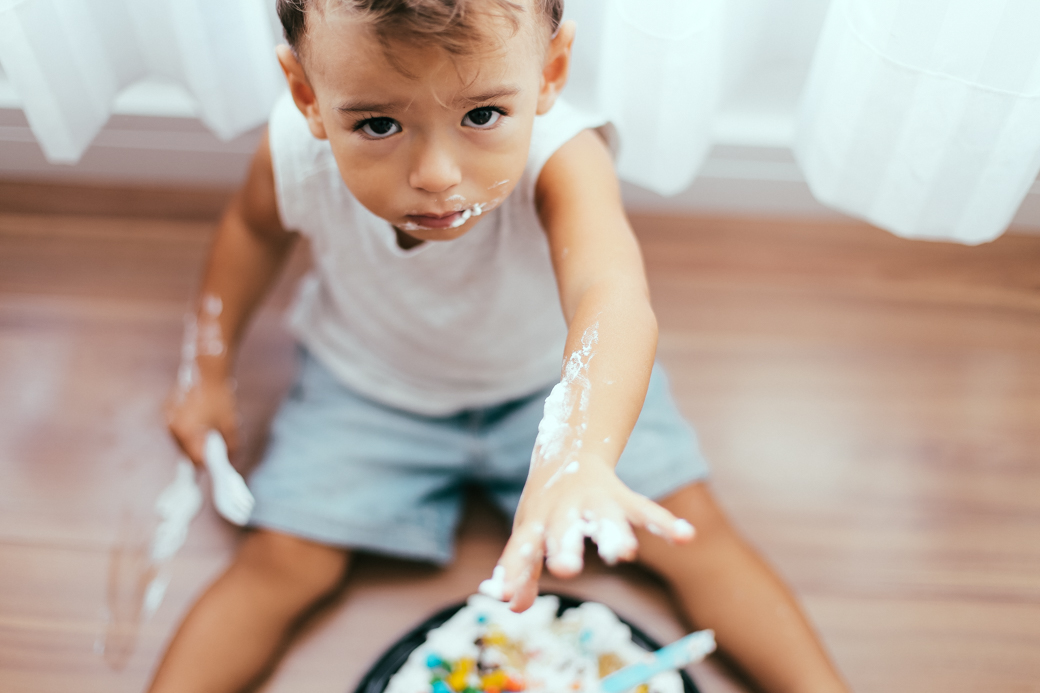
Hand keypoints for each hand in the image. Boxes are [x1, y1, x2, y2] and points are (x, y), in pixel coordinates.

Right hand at [165, 374, 238, 467]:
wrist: (206, 370)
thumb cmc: (220, 397)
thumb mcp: (231, 424)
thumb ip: (232, 447)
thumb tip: (233, 462)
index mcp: (187, 433)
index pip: (196, 460)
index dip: (207, 465)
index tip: (216, 468)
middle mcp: (173, 428)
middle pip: (187, 452)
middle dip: (201, 454)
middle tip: (214, 453)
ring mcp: (168, 419)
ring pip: (181, 441)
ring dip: (193, 442)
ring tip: (207, 435)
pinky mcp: (167, 411)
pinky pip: (177, 429)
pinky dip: (187, 431)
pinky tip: (199, 423)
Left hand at [482, 455, 694, 611]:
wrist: (566, 450)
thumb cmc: (545, 507)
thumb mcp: (529, 534)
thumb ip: (522, 571)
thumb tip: (512, 607)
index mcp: (536, 522)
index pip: (521, 548)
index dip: (512, 572)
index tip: (504, 596)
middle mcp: (563, 510)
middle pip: (563, 530)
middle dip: (565, 549)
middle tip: (565, 570)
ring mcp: (593, 502)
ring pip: (605, 518)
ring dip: (614, 534)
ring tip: (624, 553)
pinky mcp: (621, 497)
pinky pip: (646, 510)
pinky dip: (666, 523)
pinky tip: (687, 536)